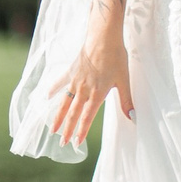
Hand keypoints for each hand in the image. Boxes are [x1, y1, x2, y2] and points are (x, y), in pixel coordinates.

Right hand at [46, 21, 133, 145]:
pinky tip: (46, 97)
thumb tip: (133, 118)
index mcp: (97, 94)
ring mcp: (75, 80)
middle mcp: (83, 90)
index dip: (81, 131)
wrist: (103, 37)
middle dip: (68, 130)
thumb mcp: (124, 80)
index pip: (87, 118)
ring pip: (64, 102)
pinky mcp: (71, 70)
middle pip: (73, 114)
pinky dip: (53, 90)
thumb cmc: (116, 57)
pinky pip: (60, 83)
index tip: (76, 143)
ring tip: (52, 129)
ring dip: (58, 116)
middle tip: (62, 144)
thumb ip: (126, 101)